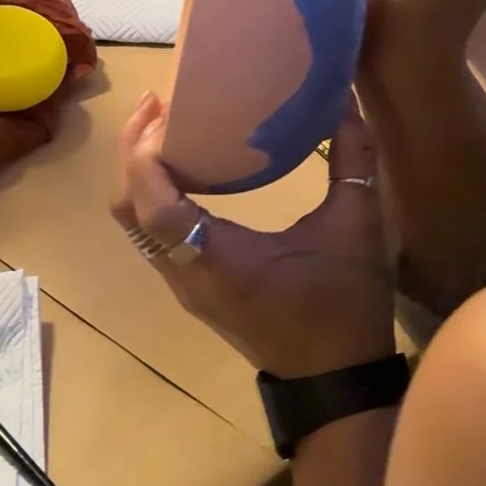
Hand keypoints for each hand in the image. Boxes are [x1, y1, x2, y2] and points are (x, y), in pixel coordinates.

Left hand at [112, 95, 395, 376]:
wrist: (335, 384)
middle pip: (128, 210)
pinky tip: (183, 163)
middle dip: (133, 152)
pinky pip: (152, 232)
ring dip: (138, 171)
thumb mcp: (357, 230)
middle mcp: (186, 275)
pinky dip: (152, 193)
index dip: (145, 157)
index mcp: (217, 262)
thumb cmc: (344, 309)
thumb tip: (345, 101)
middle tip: (158, 103)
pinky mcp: (191, 286)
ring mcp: (183, 284)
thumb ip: (352, 162)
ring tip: (164, 124)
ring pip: (134, 223)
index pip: (154, 210)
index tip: (162, 109)